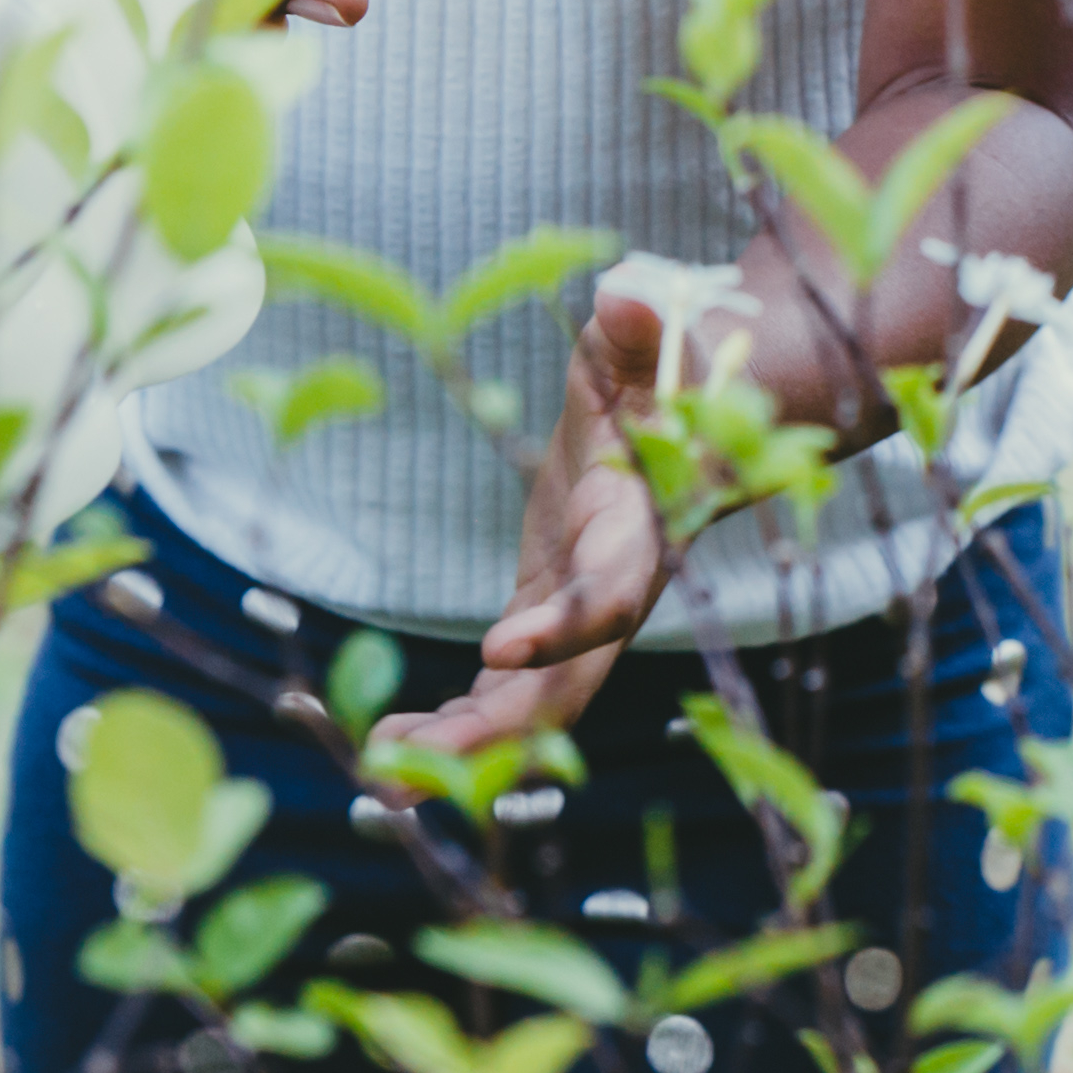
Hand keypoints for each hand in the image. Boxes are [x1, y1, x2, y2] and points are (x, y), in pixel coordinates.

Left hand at [372, 287, 679, 762]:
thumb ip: (637, 332)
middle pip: (566, 682)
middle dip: (490, 733)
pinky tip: (392, 744)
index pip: (611, 589)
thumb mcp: (644, 347)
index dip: (564, 627)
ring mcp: (580, 616)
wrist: (694, 423)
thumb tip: (626, 297)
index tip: (494, 649)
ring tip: (378, 775)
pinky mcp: (548, 617)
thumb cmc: (662, 375)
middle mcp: (616, 591)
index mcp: (641, 528)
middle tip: (400, 764)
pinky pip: (508, 690)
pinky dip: (457, 724)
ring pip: (532, 705)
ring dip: (462, 748)